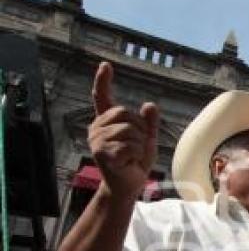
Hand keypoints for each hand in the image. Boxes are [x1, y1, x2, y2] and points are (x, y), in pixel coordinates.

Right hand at [88, 61, 159, 199]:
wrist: (128, 185)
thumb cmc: (136, 161)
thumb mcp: (147, 139)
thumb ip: (149, 122)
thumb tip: (149, 104)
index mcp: (106, 122)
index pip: (102, 97)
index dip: (103, 80)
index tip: (105, 65)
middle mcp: (97, 128)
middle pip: (126, 113)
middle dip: (140, 130)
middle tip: (136, 147)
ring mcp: (97, 141)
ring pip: (130, 130)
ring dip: (140, 145)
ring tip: (132, 156)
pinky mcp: (102, 153)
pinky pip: (130, 145)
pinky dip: (137, 154)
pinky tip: (129, 162)